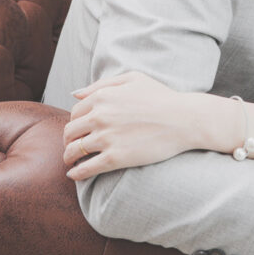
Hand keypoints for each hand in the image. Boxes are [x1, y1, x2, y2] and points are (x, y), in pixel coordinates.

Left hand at [62, 72, 213, 179]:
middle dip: (68, 140)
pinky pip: (87, 168)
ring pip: (74, 150)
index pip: (75, 112)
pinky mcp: (116, 157)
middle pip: (70, 132)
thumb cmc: (162, 97)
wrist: (185, 119)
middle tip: (72, 147)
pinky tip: (75, 175)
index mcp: (102, 96)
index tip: (80, 130)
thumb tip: (76, 94)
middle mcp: (100, 116)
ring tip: (72, 162)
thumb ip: (102, 84)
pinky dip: (76, 173)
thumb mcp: (133, 79)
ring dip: (69, 157)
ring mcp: (107, 138)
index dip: (75, 122)